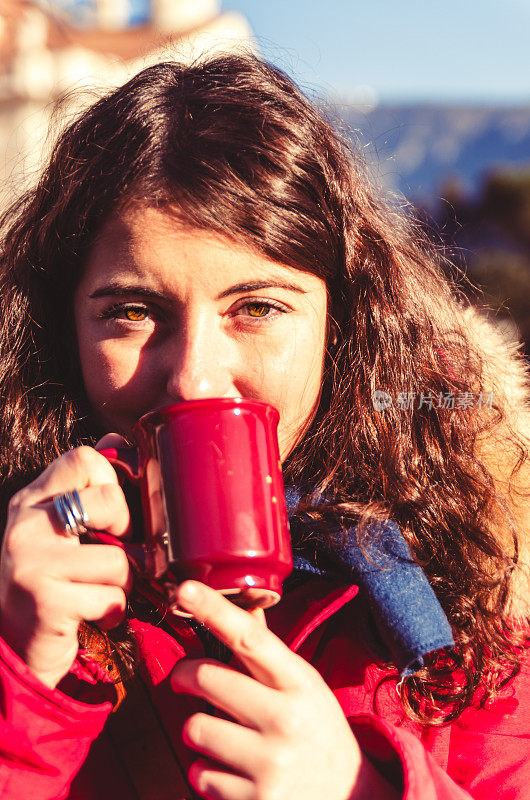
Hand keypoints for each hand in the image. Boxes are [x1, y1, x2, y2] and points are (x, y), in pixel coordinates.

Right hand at [0, 445, 131, 688]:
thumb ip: (84, 491)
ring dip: (122, 583)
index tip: (110, 514)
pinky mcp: (45, 601)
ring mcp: (32, 562)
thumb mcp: (59, 532)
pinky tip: (94, 615)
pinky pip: (110, 597)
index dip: (111, 482)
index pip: (83, 458)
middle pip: (108, 500)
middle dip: (125, 531)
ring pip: (118, 559)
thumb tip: (118, 442)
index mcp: (31, 501)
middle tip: (114, 553)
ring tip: (100, 592)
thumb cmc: (50, 585)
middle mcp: (25, 525)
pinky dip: (113, 611)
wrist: (13, 650)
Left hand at [171, 582, 396, 799]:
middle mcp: (286, 721)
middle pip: (207, 679)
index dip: (214, 610)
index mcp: (300, 684)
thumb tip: (243, 610)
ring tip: (224, 738)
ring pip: (195, 729)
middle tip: (184, 680)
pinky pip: (199, 775)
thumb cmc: (319, 734)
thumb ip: (269, 656)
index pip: (250, 639)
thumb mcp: (305, 689)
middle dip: (184, 677)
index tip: (186, 587)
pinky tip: (234, 774)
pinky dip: (207, 774)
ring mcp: (270, 764)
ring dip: (198, 732)